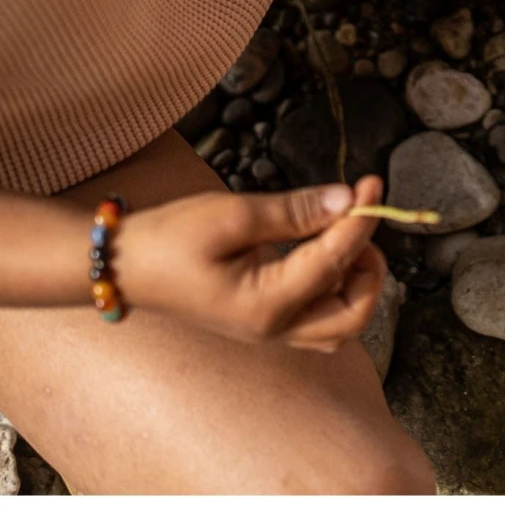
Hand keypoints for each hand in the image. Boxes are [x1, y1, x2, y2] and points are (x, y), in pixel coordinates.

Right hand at [111, 176, 386, 351]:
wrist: (123, 265)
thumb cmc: (169, 239)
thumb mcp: (230, 215)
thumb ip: (294, 211)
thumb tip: (348, 199)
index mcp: (267, 305)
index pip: (336, 263)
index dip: (361, 220)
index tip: (372, 184)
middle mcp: (275, 327)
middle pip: (354, 316)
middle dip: (371, 269)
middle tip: (360, 223)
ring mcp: (272, 328)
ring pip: (341, 320)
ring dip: (357, 279)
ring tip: (343, 232)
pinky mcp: (268, 318)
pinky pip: (320, 312)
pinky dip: (336, 282)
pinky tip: (323, 243)